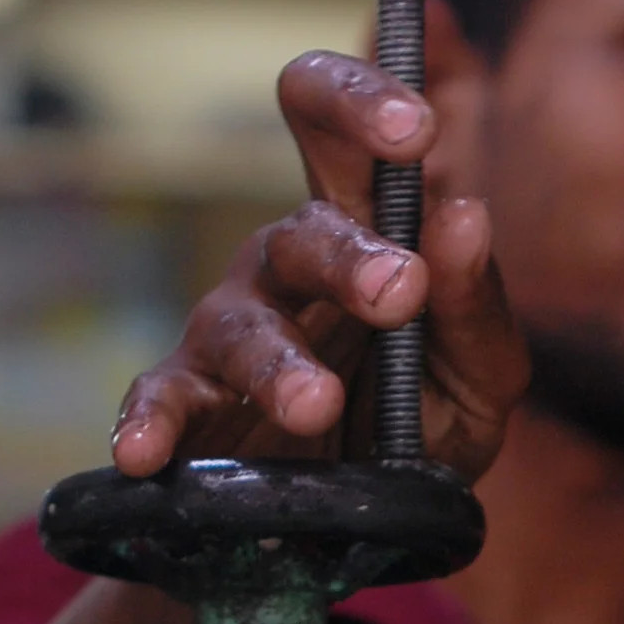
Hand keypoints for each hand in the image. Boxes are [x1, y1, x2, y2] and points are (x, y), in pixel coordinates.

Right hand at [108, 52, 529, 483]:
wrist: (394, 519)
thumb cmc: (432, 415)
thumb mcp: (482, 372)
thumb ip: (478, 302)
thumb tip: (463, 215)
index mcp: (361, 229)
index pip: (338, 130)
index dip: (361, 105)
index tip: (415, 130)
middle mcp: (287, 266)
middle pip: (300, 233)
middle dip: (350, 258)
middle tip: (403, 291)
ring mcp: (234, 331)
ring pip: (241, 325)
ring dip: (278, 363)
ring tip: (319, 404)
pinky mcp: (194, 407)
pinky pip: (163, 399)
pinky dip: (149, 421)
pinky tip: (141, 452)